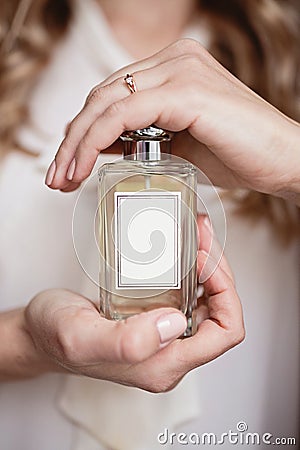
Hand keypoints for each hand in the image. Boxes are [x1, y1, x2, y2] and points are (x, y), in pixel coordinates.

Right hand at [15, 216, 243, 390]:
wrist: (39, 333)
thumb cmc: (54, 336)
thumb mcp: (81, 337)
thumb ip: (127, 341)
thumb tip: (176, 324)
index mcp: (163, 363)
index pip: (224, 333)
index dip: (226, 292)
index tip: (204, 259)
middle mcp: (170, 354)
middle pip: (220, 313)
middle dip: (218, 270)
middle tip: (201, 235)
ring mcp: (165, 338)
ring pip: (207, 301)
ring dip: (208, 265)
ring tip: (196, 234)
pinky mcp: (155, 322)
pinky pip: (187, 295)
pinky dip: (191, 269)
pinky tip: (182, 248)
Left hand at [46, 39, 299, 202]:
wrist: (282, 161)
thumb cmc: (238, 155)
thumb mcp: (178, 146)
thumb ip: (144, 139)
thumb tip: (107, 148)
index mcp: (173, 68)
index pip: (111, 95)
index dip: (83, 131)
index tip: (68, 166)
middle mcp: (174, 60)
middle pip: (102, 96)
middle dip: (73, 140)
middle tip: (57, 177)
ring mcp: (180, 70)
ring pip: (106, 103)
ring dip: (77, 143)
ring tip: (63, 178)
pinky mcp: (185, 90)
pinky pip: (124, 114)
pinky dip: (97, 140)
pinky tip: (84, 166)